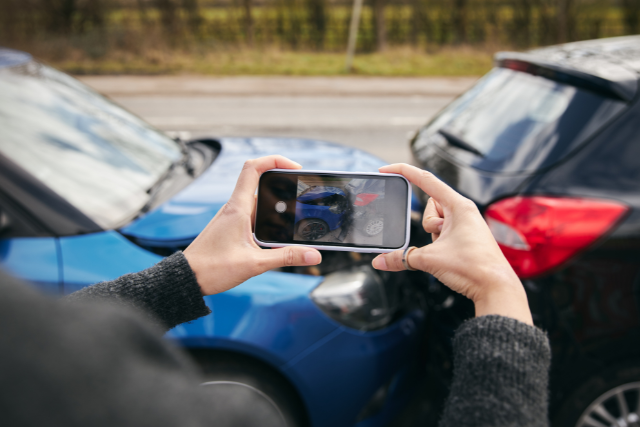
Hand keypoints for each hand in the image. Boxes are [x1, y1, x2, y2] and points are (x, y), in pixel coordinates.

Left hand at [183, 156, 321, 295]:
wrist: (187, 278)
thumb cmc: (212, 269)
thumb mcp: (254, 264)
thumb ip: (286, 258)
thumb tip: (314, 255)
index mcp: (237, 208)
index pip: (253, 168)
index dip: (275, 160)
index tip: (295, 168)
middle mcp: (234, 208)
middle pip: (260, 183)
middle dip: (283, 186)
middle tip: (302, 196)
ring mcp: (232, 217)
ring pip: (259, 202)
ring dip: (277, 206)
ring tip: (295, 218)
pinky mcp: (232, 227)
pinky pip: (253, 215)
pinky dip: (268, 219)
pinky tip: (278, 234)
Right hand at [371, 164, 531, 325]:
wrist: (496, 287)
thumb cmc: (474, 267)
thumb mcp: (429, 259)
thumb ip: (401, 258)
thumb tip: (380, 261)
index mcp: (458, 205)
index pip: (426, 180)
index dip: (403, 171)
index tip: (386, 170)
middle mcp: (463, 211)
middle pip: (429, 206)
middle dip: (427, 224)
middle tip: (439, 239)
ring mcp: (465, 224)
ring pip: (435, 222)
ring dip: (434, 236)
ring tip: (448, 250)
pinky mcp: (465, 237)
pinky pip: (443, 233)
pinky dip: (439, 243)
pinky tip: (449, 256)